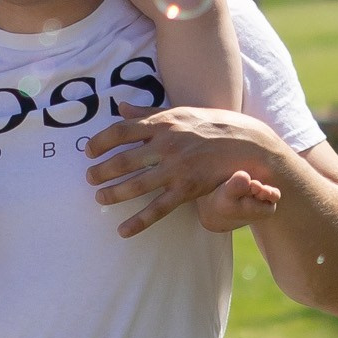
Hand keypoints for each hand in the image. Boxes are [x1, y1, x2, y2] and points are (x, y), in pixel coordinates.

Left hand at [85, 106, 277, 234]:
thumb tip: (121, 107)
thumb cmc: (214, 125)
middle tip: (89, 177)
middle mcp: (167, 145)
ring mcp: (176, 169)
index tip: (88, 150)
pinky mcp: (187, 190)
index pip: (121, 131)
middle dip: (101, 171)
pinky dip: (138, 221)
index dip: (100, 141)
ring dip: (113, 193)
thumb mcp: (181, 111)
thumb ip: (149, 112)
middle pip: (123, 160)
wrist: (249, 145)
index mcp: (163, 123)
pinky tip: (122, 230)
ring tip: (100, 197)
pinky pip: (158, 209)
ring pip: (135, 185)